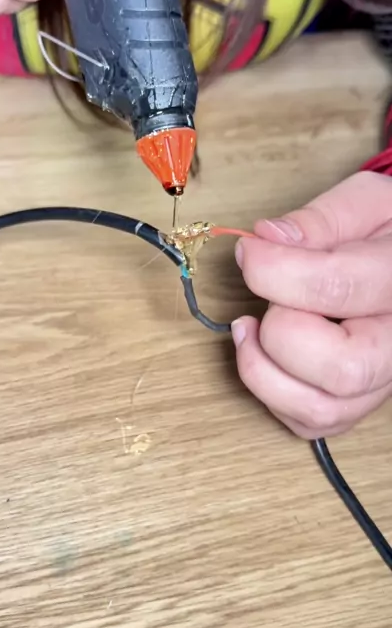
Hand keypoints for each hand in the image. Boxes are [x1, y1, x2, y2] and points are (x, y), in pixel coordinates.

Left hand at [231, 172, 391, 438]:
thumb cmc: (389, 230)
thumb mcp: (365, 204)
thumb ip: (319, 221)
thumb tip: (266, 239)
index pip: (337, 288)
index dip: (275, 271)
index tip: (248, 252)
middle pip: (339, 369)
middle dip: (281, 332)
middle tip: (267, 300)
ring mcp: (383, 380)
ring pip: (320, 409)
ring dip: (264, 370)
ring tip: (250, 329)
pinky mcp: (360, 401)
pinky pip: (310, 423)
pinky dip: (273, 393)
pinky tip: (267, 353)